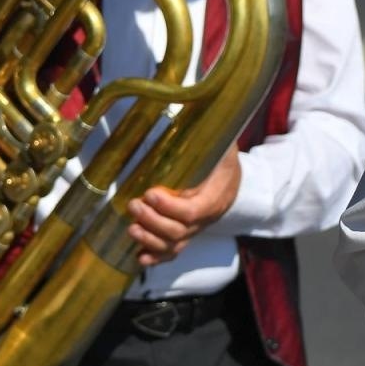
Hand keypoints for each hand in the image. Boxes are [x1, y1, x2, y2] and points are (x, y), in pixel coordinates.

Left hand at [126, 145, 242, 266]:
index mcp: (218, 194)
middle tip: (133, 204)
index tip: (150, 192)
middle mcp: (208, 217)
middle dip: (153, 221)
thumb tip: (182, 108)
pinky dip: (156, 257)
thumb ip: (207, 134)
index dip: (170, 207)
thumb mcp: (221, 141)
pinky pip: (173, 252)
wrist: (232, 175)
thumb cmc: (222, 154)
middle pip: (181, 231)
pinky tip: (139, 257)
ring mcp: (197, 228)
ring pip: (175, 245)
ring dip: (150, 239)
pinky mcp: (186, 234)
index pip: (194, 210)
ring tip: (132, 226)